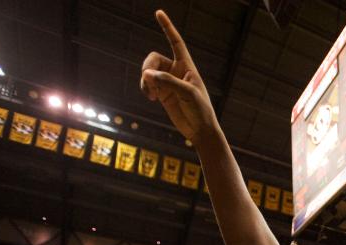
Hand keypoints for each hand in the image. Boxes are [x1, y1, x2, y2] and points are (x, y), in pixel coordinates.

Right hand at [140, 10, 218, 145]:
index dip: (168, 28)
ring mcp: (167, 82)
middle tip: (147, 80)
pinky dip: (144, 88)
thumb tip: (146, 74)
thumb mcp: (187, 94)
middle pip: (154, 59)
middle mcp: (176, 71)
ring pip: (148, 72)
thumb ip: (167, 82)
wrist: (200, 129)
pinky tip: (151, 98)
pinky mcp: (161, 93)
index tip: (159, 13)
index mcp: (187, 66)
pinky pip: (146, 84)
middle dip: (148, 68)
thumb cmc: (200, 110)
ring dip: (145, 81)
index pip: (176, 42)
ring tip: (151, 94)